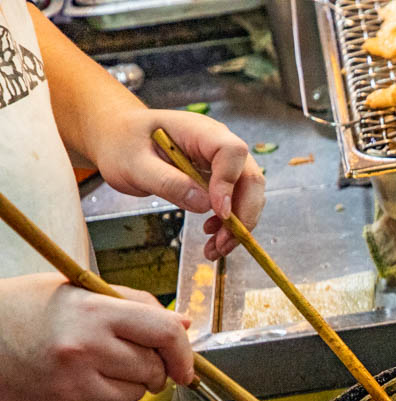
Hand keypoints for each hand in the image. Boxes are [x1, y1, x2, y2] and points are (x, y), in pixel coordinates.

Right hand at [0, 274, 193, 400]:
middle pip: (152, 370)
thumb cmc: (21, 309)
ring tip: (92, 363)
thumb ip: (135, 304)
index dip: (183, 351)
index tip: (185, 362)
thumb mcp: (76, 290)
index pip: (164, 334)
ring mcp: (70, 388)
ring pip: (131, 397)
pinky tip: (74, 380)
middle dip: (152, 367)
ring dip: (126, 384)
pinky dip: (101, 400)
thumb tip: (183, 323)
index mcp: (92, 314)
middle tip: (129, 355)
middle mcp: (83, 352)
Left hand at [89, 108, 264, 260]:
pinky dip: (228, 225)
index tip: (219, 212)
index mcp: (199, 131)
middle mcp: (218, 145)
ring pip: (247, 195)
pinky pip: (235, 204)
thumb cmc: (123, 144)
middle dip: (243, 214)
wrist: (119, 139)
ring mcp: (221, 163)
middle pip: (250, 178)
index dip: (230, 183)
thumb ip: (168, 182)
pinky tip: (211, 236)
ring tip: (216, 248)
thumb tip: (204, 204)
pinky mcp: (218, 180)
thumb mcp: (134, 165)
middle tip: (224, 242)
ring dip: (238, 226)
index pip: (231, 152)